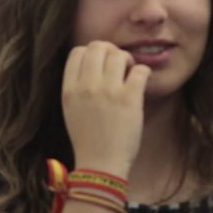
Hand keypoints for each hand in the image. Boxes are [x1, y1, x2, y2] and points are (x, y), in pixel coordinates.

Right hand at [61, 42, 149, 174]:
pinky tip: (141, 82)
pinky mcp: (130, 99)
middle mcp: (87, 87)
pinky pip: (140, 70)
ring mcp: (109, 91)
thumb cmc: (88, 140)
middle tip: (118, 65)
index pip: (77, 52)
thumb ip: (77, 87)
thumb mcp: (71, 110)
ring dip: (127, 60)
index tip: (100, 65)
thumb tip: (94, 65)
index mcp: (69, 89)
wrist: (100, 165)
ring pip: (119, 54)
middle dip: (110, 51)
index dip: (91, 53)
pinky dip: (143, 72)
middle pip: (97, 47)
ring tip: (130, 73)